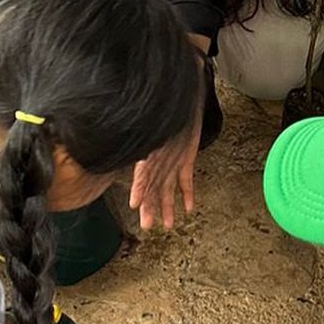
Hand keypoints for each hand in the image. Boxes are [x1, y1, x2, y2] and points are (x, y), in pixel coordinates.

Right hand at [129, 103, 200, 230]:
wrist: (184, 99)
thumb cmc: (168, 108)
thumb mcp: (156, 123)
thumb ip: (149, 138)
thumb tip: (142, 147)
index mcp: (151, 151)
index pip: (141, 174)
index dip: (138, 189)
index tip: (134, 203)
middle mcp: (159, 160)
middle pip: (152, 187)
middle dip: (149, 206)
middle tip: (147, 225)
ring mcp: (172, 161)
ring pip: (167, 189)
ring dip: (167, 206)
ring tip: (167, 224)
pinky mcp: (186, 160)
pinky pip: (186, 180)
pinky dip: (187, 194)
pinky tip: (189, 208)